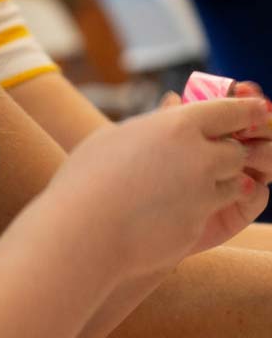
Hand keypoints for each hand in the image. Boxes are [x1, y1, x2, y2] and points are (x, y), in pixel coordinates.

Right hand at [50, 96, 270, 279]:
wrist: (84, 230)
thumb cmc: (88, 176)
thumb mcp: (118, 136)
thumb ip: (154, 121)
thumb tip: (171, 107)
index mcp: (178, 125)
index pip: (231, 111)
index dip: (247, 110)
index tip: (259, 109)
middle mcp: (200, 157)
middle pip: (236, 151)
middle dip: (226, 154)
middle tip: (206, 157)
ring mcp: (204, 195)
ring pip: (232, 185)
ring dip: (217, 184)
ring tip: (181, 186)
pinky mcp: (201, 227)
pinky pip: (210, 213)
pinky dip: (197, 210)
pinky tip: (165, 211)